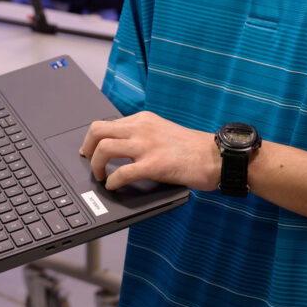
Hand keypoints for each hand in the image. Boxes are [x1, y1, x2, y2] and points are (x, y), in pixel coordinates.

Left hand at [79, 111, 219, 191]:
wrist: (218, 157)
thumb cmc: (194, 149)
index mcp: (144, 119)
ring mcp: (147, 145)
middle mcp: (142, 128)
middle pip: (98, 130)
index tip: (89, 150)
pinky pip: (121, 173)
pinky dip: (112, 182)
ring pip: (104, 148)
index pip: (107, 123)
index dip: (93, 139)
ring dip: (96, 165)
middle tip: (89, 162)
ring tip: (101, 177)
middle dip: (88, 148)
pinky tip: (114, 187)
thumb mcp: (163, 132)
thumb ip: (143, 135)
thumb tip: (121, 149)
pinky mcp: (154, 165)